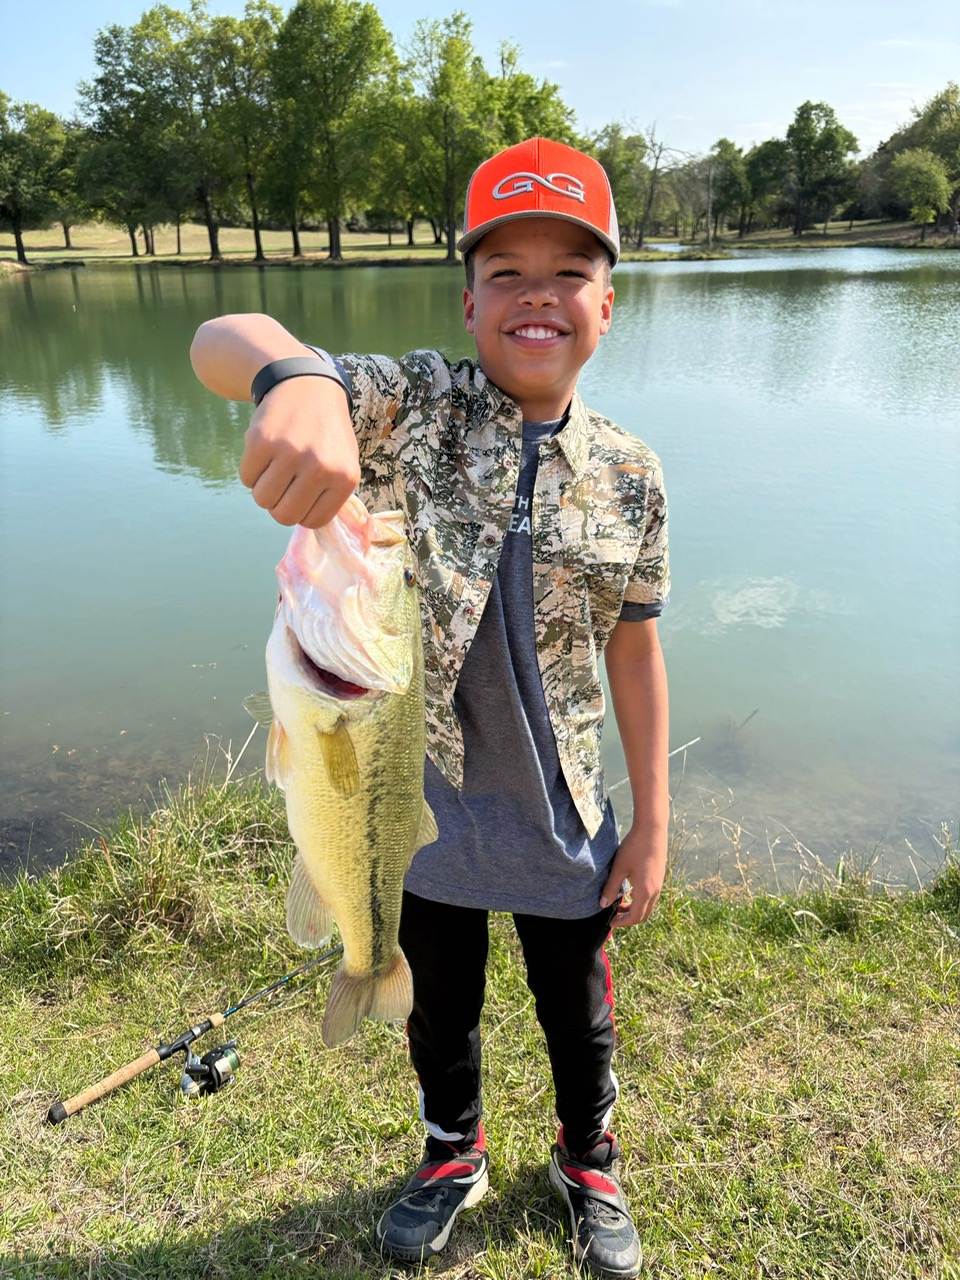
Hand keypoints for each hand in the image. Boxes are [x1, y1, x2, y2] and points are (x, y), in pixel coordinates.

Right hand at [238, 376, 359, 527]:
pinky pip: (246, 478)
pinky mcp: (262, 441)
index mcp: (344, 479)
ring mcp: (290, 454)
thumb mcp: (344, 462)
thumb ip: (331, 496)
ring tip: (275, 468)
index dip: (302, 512)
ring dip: (263, 489)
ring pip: (262, 500)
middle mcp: (320, 468)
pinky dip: (251, 471)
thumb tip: (307, 523)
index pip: (313, 522)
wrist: (306, 384)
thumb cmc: (326, 431)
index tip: (301, 495)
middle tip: (283, 485)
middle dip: (279, 505)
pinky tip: (265, 453)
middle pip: (284, 516)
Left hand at [599, 823, 666, 926]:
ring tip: (620, 903)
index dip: (623, 922)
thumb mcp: (619, 868)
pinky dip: (640, 900)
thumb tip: (603, 905)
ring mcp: (659, 884)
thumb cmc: (634, 848)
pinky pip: (651, 896)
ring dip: (635, 909)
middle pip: (643, 914)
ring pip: (648, 906)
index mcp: (645, 891)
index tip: (611, 922)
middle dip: (628, 918)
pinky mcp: (659, 877)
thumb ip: (611, 887)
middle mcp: (655, 891)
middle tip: (614, 915)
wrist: (652, 830)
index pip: (635, 917)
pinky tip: (629, 891)